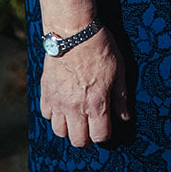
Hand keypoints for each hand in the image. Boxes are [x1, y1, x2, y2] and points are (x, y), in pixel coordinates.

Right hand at [39, 26, 129, 145]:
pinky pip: (46, 114)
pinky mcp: (45, 92)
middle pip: (78, 140)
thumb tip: (125, 117)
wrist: (73, 31)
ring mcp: (58, 101)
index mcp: (96, 104)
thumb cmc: (100, 48)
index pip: (100, 136)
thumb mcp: (119, 71)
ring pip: (59, 131)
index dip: (105, 134)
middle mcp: (75, 107)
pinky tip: (63, 103)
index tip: (106, 126)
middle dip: (86, 136)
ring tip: (76, 115)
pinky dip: (54, 113)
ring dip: (69, 127)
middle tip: (91, 124)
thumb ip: (121, 97)